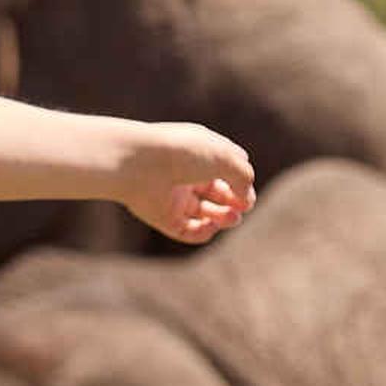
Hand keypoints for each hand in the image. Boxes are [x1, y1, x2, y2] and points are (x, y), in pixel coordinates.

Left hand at [117, 123, 255, 243]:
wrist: (139, 163)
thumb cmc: (183, 152)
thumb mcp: (224, 157)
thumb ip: (243, 176)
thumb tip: (246, 198)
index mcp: (198, 152)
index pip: (225, 167)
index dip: (240, 179)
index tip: (246, 185)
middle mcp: (185, 174)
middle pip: (218, 193)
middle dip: (235, 201)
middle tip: (243, 206)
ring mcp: (174, 197)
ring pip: (206, 214)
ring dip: (225, 218)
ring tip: (233, 218)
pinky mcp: (163, 218)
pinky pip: (188, 231)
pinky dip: (204, 232)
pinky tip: (211, 226)